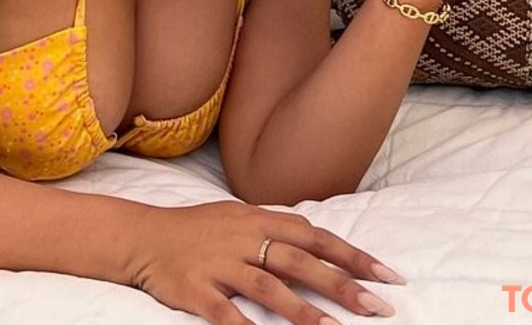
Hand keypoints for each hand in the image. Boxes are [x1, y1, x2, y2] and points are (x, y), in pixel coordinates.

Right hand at [127, 200, 404, 323]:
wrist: (143, 236)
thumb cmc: (196, 229)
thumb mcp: (238, 217)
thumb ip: (275, 229)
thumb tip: (316, 240)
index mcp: (258, 219)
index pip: (315, 236)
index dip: (352, 254)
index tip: (387, 274)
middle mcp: (244, 238)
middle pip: (300, 261)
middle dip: (342, 285)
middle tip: (379, 307)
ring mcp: (220, 264)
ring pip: (268, 287)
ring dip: (304, 311)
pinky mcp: (196, 290)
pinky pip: (225, 313)